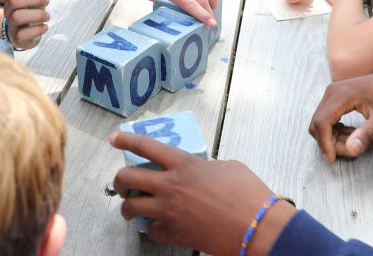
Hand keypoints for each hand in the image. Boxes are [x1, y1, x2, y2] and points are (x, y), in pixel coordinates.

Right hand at [1, 0, 49, 49]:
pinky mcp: (18, 38)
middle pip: (15, 0)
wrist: (23, 35)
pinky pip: (23, 34)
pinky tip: (44, 27)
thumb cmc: (30, 13)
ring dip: (38, 14)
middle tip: (47, 1)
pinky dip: (37, 29)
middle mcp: (8, 10)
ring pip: (18, 16)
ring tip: (47, 16)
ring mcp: (12, 25)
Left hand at [110, 132, 292, 255]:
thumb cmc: (249, 195)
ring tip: (132, 208)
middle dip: (119, 181)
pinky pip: (151, 231)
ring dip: (128, 207)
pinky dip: (151, 229)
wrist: (257, 227)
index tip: (115, 139)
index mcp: (184, 163)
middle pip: (127, 178)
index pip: (145, 146)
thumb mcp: (229, 167)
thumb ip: (209, 165)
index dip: (126, 140)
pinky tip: (157, 227)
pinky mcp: (174, 234)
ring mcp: (169, 211)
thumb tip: (204, 169)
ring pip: (130, 207)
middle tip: (122, 184)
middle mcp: (171, 185)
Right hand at [308, 71, 372, 162]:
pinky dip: (334, 131)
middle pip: (318, 123)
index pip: (321, 122)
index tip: (332, 160)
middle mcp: (332, 92)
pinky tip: (351, 134)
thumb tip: (352, 150)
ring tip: (355, 142)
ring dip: (332, 137)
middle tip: (351, 151)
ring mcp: (332, 93)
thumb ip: (368, 134)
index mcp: (341, 94)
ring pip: (320, 122)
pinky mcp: (335, 97)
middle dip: (329, 142)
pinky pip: (326, 118)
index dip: (324, 144)